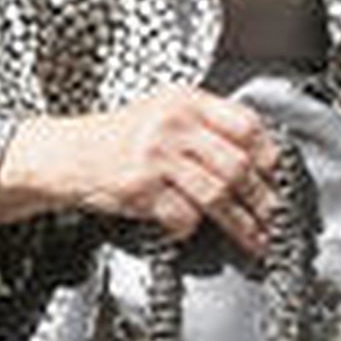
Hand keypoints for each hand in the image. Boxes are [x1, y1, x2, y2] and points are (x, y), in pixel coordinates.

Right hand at [0, 87, 278, 258]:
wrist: (64, 153)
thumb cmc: (114, 137)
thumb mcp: (160, 113)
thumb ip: (202, 125)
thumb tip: (255, 155)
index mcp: (184, 101)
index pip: (245, 125)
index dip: (268, 155)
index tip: (276, 178)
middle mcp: (172, 125)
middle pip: (237, 164)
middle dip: (263, 199)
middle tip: (274, 217)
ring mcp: (156, 156)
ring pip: (217, 194)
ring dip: (242, 224)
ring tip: (255, 239)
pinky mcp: (141, 188)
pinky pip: (183, 215)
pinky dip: (190, 228)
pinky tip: (188, 230)